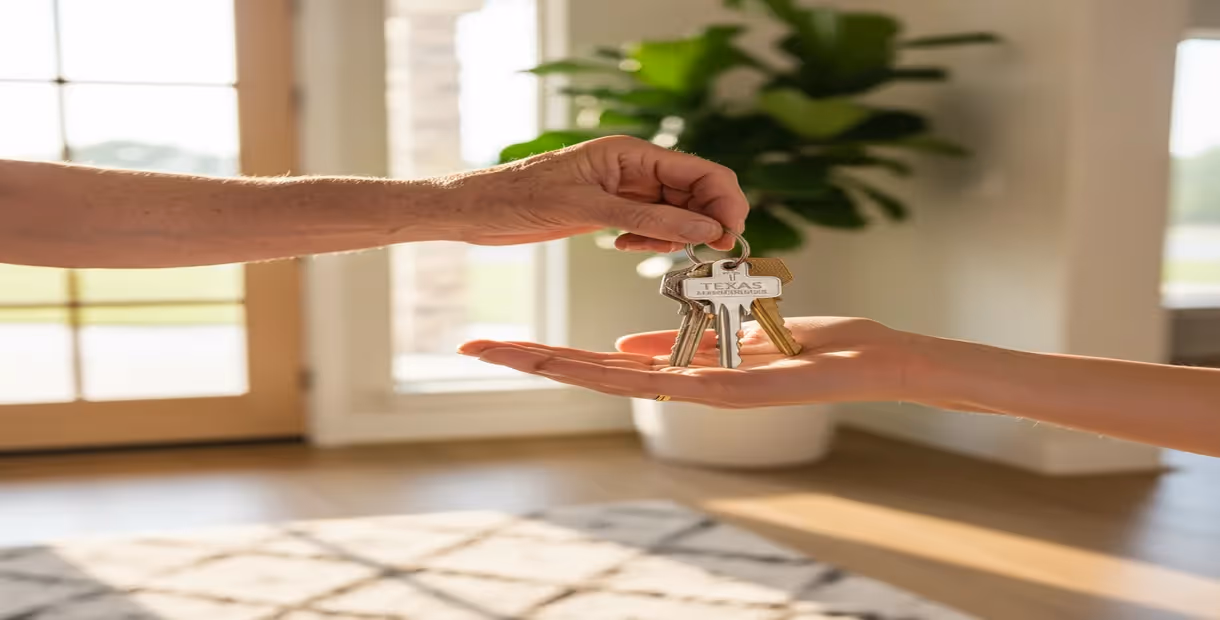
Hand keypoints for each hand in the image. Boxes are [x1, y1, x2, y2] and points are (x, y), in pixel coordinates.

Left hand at [443, 135, 746, 250]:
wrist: (476, 211)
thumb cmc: (518, 196)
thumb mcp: (586, 208)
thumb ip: (647, 218)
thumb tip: (702, 228)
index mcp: (630, 152)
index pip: (700, 171)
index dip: (723, 202)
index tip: (729, 236)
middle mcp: (633, 167)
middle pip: (695, 192)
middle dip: (706, 221)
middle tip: (707, 254)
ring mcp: (623, 190)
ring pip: (676, 211)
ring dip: (677, 234)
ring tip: (650, 248)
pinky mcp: (610, 211)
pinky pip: (651, 224)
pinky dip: (651, 239)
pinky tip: (627, 247)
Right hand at [458, 317, 916, 407]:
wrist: (868, 361)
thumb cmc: (811, 345)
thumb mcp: (730, 334)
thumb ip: (676, 344)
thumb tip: (624, 349)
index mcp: (679, 372)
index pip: (600, 365)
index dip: (549, 355)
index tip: (504, 344)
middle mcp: (679, 389)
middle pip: (590, 375)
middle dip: (531, 361)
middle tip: (474, 348)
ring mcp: (698, 394)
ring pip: (612, 381)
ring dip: (555, 366)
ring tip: (504, 352)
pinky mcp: (727, 390)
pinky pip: (663, 380)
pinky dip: (614, 371)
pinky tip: (574, 363)